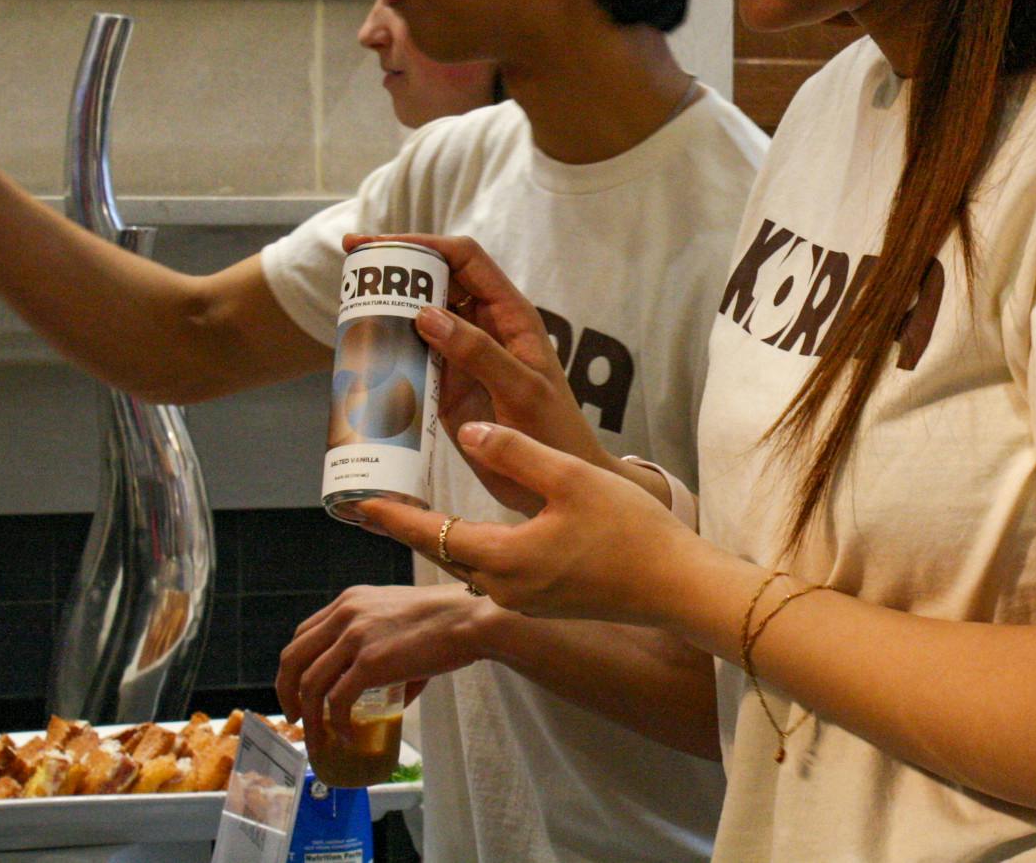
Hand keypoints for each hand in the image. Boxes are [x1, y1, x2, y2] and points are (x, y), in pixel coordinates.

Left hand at [276, 584, 495, 734]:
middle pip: (293, 658)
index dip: (294, 667)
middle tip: (296, 717)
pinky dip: (337, 725)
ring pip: (310, 685)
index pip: (303, 634)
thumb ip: (381, 649)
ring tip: (319, 738)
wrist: (468, 619)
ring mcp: (355, 637)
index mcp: (350, 601)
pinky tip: (347, 737)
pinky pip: (337, 701)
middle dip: (286, 693)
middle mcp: (345, 614)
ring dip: (310, 718)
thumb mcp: (399, 619)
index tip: (297, 690)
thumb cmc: (446, 621)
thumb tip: (387, 697)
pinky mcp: (369, 662)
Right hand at [343, 234, 612, 513]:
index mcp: (510, 314)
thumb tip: (426, 312)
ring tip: (349, 312)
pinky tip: (362, 354)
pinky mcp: (446, 386)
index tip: (376, 246)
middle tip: (351, 278)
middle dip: (396, 273)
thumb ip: (479, 352)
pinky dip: (388, 351)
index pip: (464, 259)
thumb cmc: (554, 432)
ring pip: (419, 318)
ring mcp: (463, 356)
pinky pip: (413, 358)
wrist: (555, 484)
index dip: (421, 244)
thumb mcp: (521, 389)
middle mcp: (484, 327)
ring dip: (387, 311)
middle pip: (435, 282)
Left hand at [359, 423, 698, 628]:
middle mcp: (507, 587)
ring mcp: (527, 601)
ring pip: (472, 565)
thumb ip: (516, 453)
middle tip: (384, 505)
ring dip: (448, 540)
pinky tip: (484, 534)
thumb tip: (469, 432)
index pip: (432, 533)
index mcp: (505, 557)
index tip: (360, 504)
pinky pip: (498, 574)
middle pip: (446, 552)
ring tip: (426, 514)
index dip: (394, 517)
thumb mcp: (570, 477)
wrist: (676, 586)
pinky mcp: (546, 603)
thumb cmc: (630, 531)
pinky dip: (480, 551)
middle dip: (415, 528)